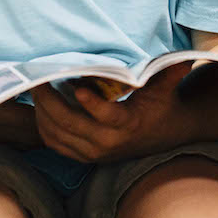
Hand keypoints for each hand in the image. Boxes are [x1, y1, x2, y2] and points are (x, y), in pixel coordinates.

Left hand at [28, 63, 193, 163]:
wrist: (165, 136)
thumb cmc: (162, 105)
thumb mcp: (165, 88)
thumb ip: (168, 73)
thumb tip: (181, 60)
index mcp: (127, 125)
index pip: (106, 116)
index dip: (90, 103)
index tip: (75, 86)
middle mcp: (108, 143)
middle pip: (70, 124)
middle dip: (49, 101)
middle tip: (38, 79)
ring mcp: (94, 153)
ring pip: (57, 135)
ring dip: (42, 113)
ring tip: (36, 89)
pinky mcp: (84, 157)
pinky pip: (55, 144)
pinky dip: (44, 126)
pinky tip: (41, 107)